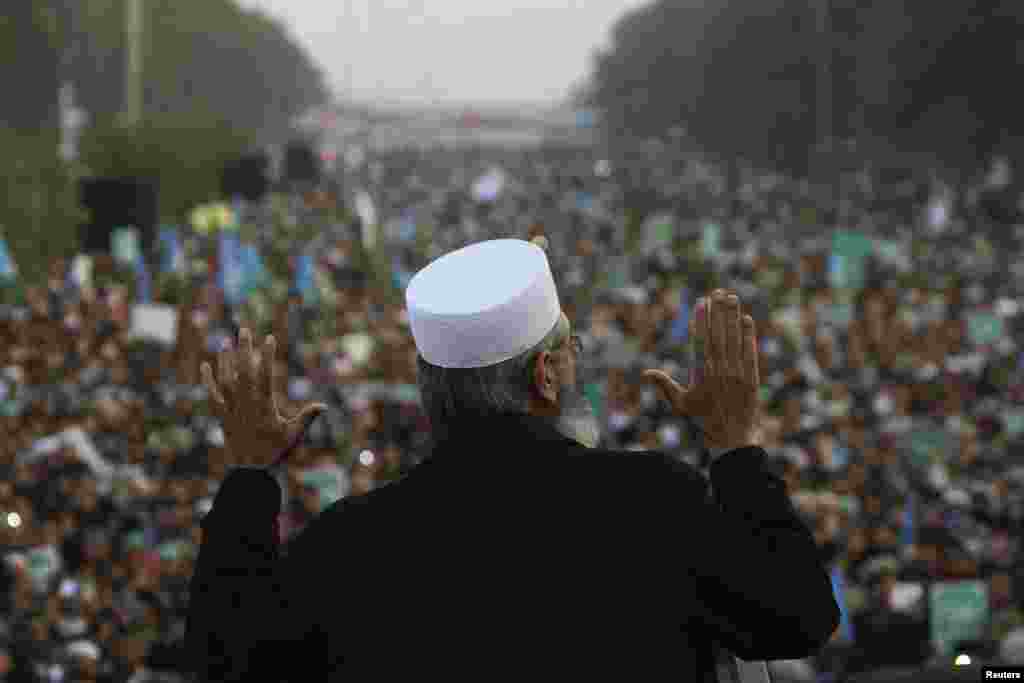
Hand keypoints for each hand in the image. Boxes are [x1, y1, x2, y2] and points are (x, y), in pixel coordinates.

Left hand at [200, 327, 327, 467]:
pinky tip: (206, 366)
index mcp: (264, 406)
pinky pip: (213, 396)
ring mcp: (232, 409)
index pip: (265, 375)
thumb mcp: (294, 435)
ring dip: (226, 360)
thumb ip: (307, 418)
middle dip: (245, 349)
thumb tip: (324, 406)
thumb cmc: (274, 453)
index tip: (269, 338)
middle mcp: (245, 404)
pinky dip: (208, 381)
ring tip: (226, 342)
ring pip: (226, 380)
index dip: (267, 356)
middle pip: (244, 371)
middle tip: (244, 330)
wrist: (248, 472)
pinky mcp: (222, 416)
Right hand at [643, 289, 761, 451]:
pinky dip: (748, 335)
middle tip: (719, 292)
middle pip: (718, 335)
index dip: (701, 320)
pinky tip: (746, 319)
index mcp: (701, 374)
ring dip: (733, 317)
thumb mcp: (680, 404)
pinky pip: (749, 352)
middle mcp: (719, 371)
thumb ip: (664, 385)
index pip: (701, 340)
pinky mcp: (751, 378)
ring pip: (734, 340)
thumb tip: (646, 372)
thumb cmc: (702, 420)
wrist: (731, 439)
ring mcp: (736, 374)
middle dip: (718, 311)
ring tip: (732, 297)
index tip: (701, 302)